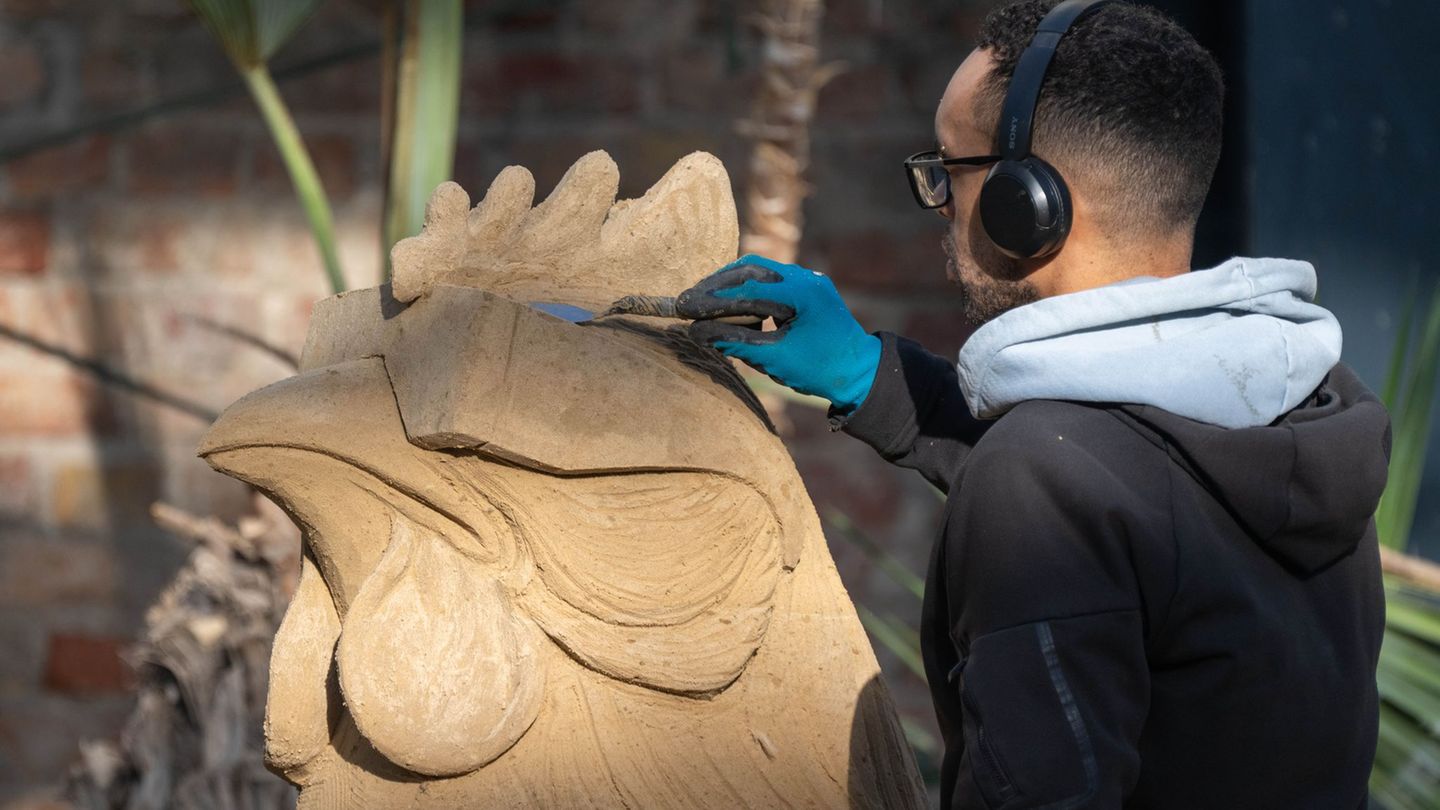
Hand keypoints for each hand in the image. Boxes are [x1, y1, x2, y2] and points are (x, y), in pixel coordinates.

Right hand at [675, 254, 881, 412]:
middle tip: (686, 301)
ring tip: (701, 302)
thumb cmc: (819, 370)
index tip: (682, 308)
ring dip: (727, 284)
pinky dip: (744, 289)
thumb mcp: (774, 359)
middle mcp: (804, 277)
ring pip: (757, 270)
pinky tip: (728, 304)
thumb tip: (695, 332)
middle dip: (715, 285)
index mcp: (802, 293)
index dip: (711, 299)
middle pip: (749, 269)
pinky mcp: (804, 286)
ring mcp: (806, 279)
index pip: (746, 289)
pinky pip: (768, 279)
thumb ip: (734, 341)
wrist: (859, 373)